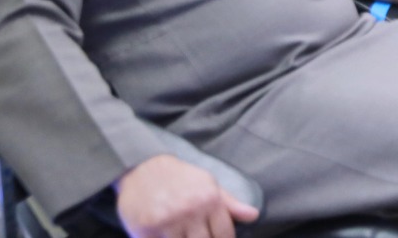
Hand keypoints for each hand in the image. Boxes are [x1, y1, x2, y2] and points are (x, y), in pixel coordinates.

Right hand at [116, 155, 258, 237]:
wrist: (143, 167)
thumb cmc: (180, 177)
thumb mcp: (208, 184)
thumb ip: (230, 203)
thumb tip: (254, 216)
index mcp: (209, 199)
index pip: (225, 234)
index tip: (217, 237)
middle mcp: (190, 211)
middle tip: (198, 234)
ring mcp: (168, 222)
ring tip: (183, 232)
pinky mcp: (146, 230)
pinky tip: (168, 235)